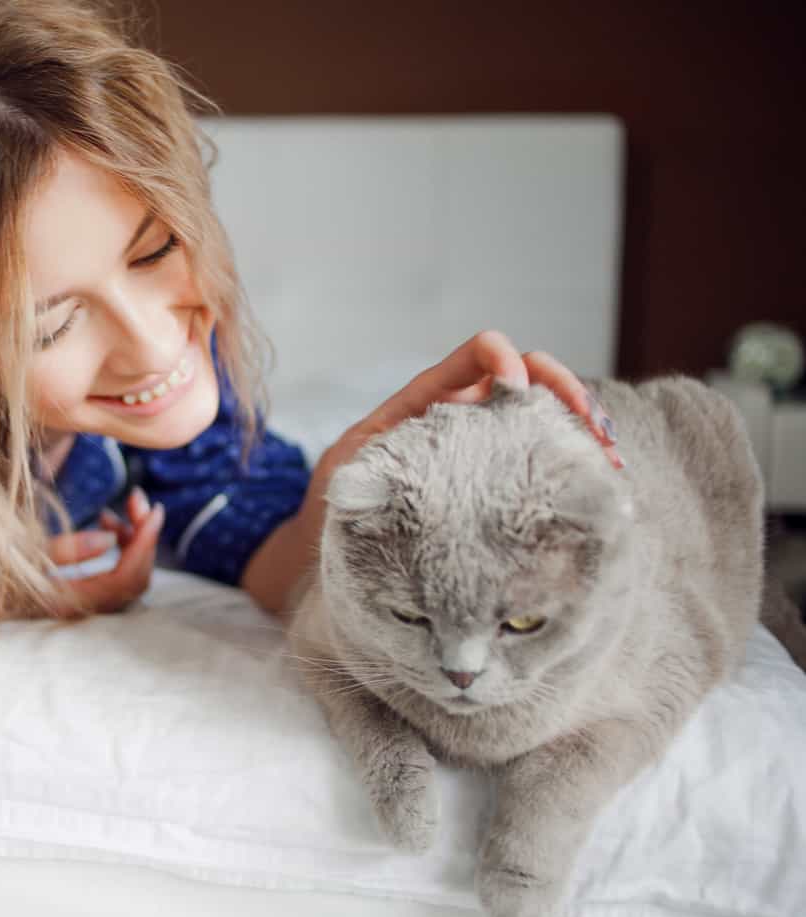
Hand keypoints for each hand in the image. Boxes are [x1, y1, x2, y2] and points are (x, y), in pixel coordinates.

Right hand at [48, 487, 164, 614]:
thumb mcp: (24, 552)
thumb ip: (68, 550)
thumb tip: (111, 540)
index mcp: (71, 602)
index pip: (125, 578)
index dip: (144, 544)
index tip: (153, 511)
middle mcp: (83, 608)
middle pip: (134, 578)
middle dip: (143, 536)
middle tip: (138, 500)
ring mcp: (86, 602)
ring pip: (129, 575)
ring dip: (133, 540)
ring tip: (114, 511)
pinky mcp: (85, 592)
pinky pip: (117, 573)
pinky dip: (121, 548)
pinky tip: (106, 523)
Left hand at [240, 331, 620, 614]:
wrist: (337, 536)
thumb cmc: (341, 500)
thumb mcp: (350, 475)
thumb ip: (369, 464)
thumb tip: (380, 477)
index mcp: (430, 399)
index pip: (478, 353)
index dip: (503, 358)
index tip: (514, 391)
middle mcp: (466, 411)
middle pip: (529, 373)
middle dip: (564, 388)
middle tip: (590, 425)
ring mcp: (488, 440)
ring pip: (545, 412)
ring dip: (582, 424)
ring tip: (607, 455)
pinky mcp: (502, 473)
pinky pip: (543, 452)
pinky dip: (575, 458)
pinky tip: (602, 477)